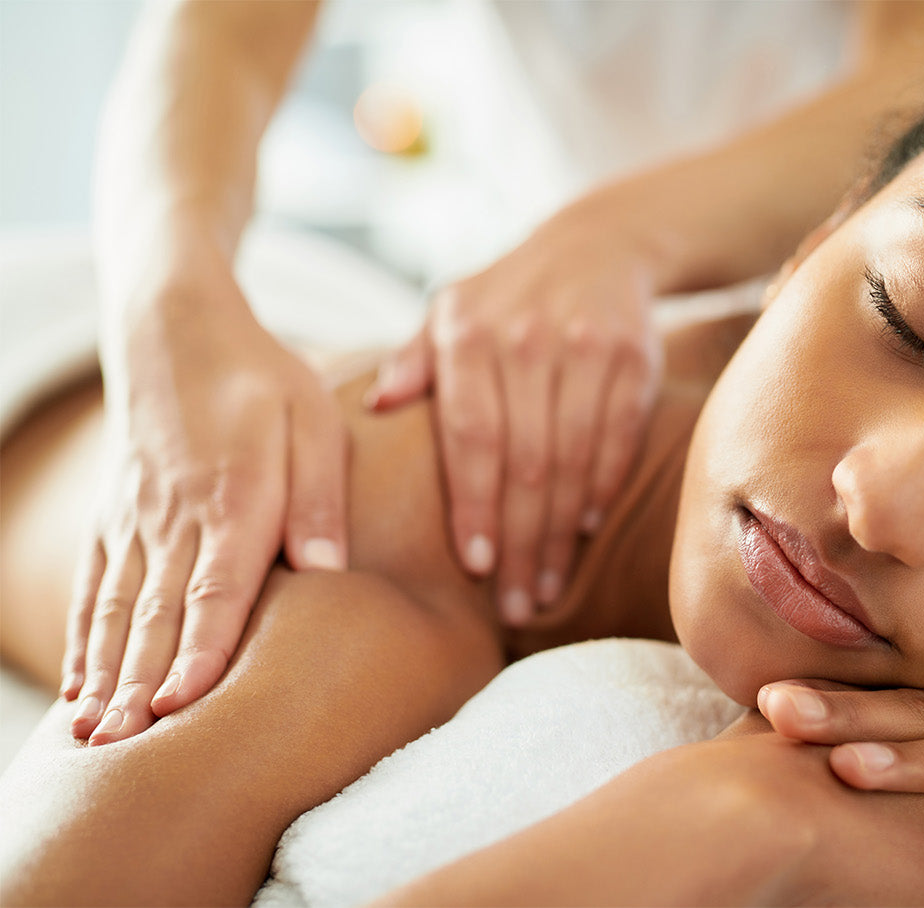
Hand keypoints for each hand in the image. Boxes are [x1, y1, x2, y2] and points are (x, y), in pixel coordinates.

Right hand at [67, 261, 348, 743]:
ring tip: (95, 738)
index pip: (214, 589)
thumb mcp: (311, 420)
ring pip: (116, 611)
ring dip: (106, 676)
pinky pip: (94, 590)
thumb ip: (317, 496)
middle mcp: (173, 518)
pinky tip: (81, 689)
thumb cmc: (260, 379)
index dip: (200, 650)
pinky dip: (85, 642)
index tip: (186, 705)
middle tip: (127, 751)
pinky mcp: (113, 521)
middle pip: (155, 615)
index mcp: (231, 498)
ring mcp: (133, 522)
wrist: (175, 329)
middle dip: (142, 685)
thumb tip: (328, 570)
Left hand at [365, 197, 661, 625]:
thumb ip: (414, 360)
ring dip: (561, 533)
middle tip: (514, 604)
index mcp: (470, 335)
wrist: (598, 244)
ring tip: (547, 586)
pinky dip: (602, 490)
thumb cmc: (508, 296)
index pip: (471, 436)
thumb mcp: (450, 310)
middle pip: (524, 462)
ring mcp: (585, 348)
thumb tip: (374, 406)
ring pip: (573, 460)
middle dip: (520, 542)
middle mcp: (526, 340)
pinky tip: (585, 532)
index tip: (477, 566)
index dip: (475, 506)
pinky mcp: (634, 357)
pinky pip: (617, 440)